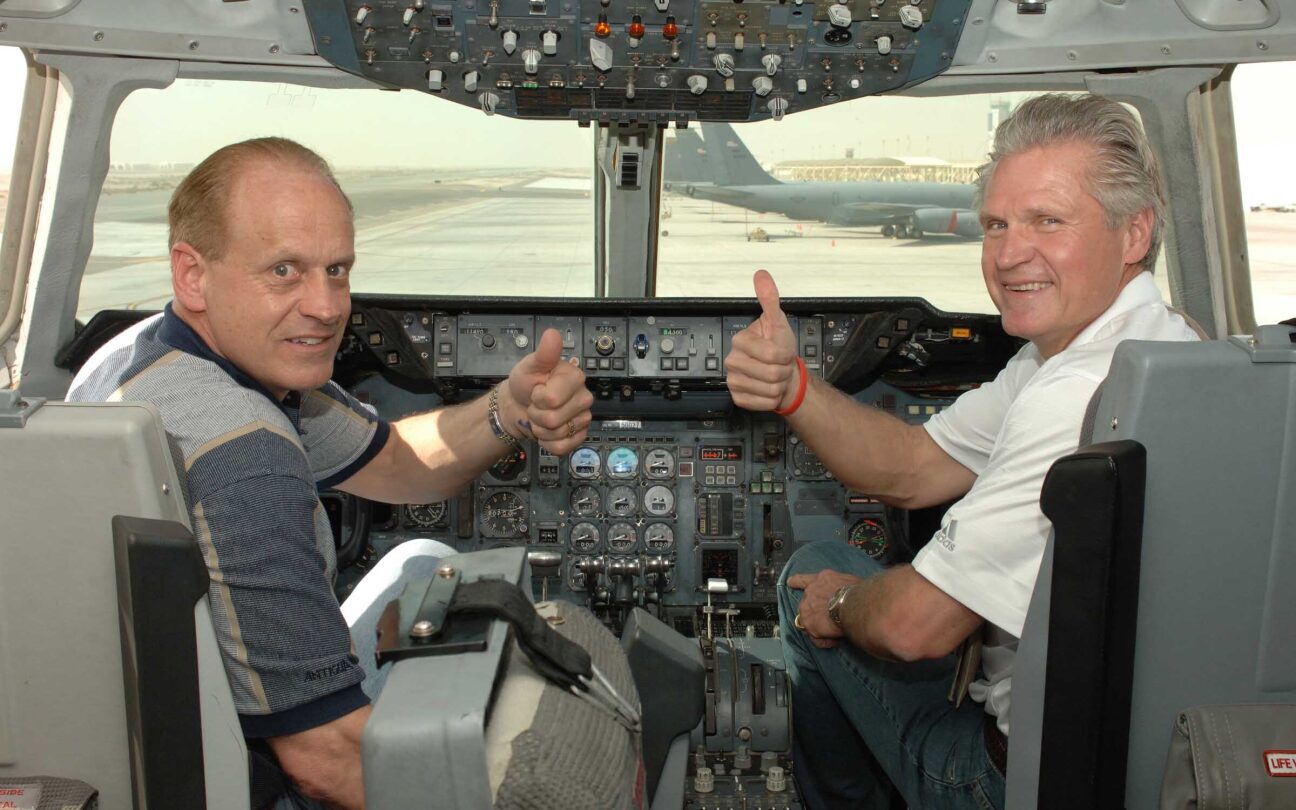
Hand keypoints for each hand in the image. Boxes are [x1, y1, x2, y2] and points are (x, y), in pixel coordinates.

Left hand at [503, 328, 593, 455]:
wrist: (518, 405)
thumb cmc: (525, 384)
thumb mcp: (530, 366)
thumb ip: (544, 353)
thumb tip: (552, 335)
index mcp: (575, 378)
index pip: (552, 399)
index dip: (537, 398)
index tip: (536, 390)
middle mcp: (583, 397)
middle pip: (554, 419)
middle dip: (537, 415)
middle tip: (536, 405)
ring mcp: (583, 418)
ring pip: (557, 434)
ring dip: (541, 429)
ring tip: (540, 416)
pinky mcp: (579, 435)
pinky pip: (563, 447)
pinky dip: (548, 443)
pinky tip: (547, 431)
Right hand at [725, 270, 799, 412]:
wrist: (781, 374)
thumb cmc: (779, 348)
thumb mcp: (778, 322)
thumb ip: (770, 300)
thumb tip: (761, 275)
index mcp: (741, 341)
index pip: (771, 354)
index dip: (784, 354)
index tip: (782, 349)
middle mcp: (733, 361)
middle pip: (771, 373)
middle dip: (783, 371)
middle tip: (780, 365)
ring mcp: (733, 381)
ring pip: (768, 390)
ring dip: (779, 385)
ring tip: (776, 377)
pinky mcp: (738, 398)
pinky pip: (761, 403)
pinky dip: (771, 399)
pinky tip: (768, 390)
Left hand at [786, 568, 863, 649]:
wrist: (854, 604)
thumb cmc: (858, 592)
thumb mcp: (849, 580)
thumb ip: (840, 586)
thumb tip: (846, 595)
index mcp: (821, 579)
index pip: (802, 579)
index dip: (795, 582)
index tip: (790, 583)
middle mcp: (810, 592)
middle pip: (806, 604)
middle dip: (815, 612)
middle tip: (831, 618)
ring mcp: (807, 609)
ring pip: (808, 621)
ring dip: (819, 627)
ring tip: (836, 631)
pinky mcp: (810, 625)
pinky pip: (816, 637)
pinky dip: (824, 640)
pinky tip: (835, 640)